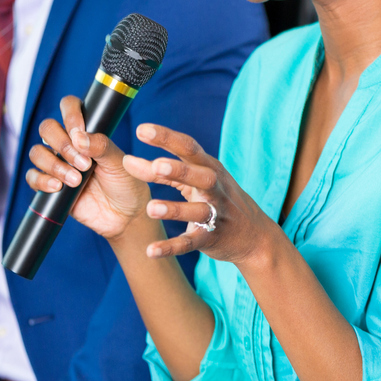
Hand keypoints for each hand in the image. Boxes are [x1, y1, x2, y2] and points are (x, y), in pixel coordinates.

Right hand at [25, 95, 151, 239]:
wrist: (124, 216)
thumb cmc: (125, 183)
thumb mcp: (119, 162)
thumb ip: (101, 146)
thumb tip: (78, 137)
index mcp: (85, 131)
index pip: (68, 107)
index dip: (70, 114)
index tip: (79, 131)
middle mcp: (68, 144)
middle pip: (47, 128)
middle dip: (62, 144)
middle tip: (83, 164)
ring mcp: (57, 164)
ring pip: (37, 152)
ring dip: (54, 165)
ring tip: (76, 180)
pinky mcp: (50, 186)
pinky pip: (32, 177)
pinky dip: (42, 181)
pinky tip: (58, 187)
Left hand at [122, 123, 274, 263]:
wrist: (254, 236)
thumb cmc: (216, 196)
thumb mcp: (195, 178)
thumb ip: (162, 170)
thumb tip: (127, 161)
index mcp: (208, 167)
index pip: (188, 147)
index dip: (166, 138)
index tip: (141, 129)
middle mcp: (214, 187)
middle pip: (199, 175)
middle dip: (179, 170)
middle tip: (156, 166)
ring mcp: (216, 213)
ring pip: (196, 211)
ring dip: (174, 210)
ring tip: (150, 208)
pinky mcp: (211, 238)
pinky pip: (190, 242)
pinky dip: (171, 247)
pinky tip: (151, 251)